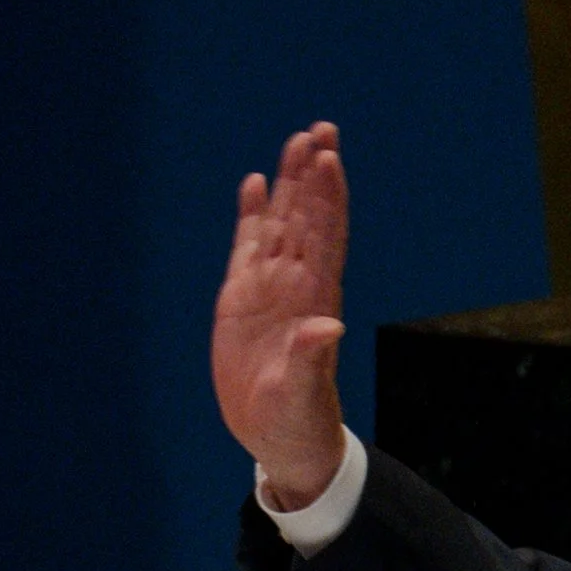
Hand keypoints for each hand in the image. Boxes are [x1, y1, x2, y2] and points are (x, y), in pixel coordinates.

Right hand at [213, 123, 350, 507]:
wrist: (282, 441)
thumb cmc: (298, 424)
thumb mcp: (302, 397)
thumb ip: (312, 362)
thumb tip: (328, 327)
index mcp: (315, 303)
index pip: (324, 238)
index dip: (327, 198)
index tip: (329, 157)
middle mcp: (296, 287)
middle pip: (306, 219)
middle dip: (313, 175)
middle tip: (320, 128)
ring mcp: (270, 291)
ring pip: (281, 224)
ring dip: (288, 185)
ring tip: (297, 140)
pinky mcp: (242, 300)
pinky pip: (248, 248)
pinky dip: (252, 216)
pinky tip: (254, 184)